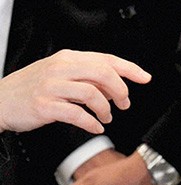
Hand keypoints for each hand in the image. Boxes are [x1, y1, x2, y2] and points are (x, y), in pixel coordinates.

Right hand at [0, 50, 150, 133]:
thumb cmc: (31, 88)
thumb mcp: (58, 73)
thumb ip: (85, 76)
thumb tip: (115, 86)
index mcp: (68, 57)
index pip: (106, 59)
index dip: (129, 68)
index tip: (145, 77)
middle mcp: (61, 68)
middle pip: (103, 73)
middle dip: (120, 90)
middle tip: (124, 103)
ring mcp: (52, 87)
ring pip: (92, 94)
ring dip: (106, 109)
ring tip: (106, 117)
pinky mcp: (45, 106)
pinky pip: (77, 114)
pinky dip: (91, 122)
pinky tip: (95, 127)